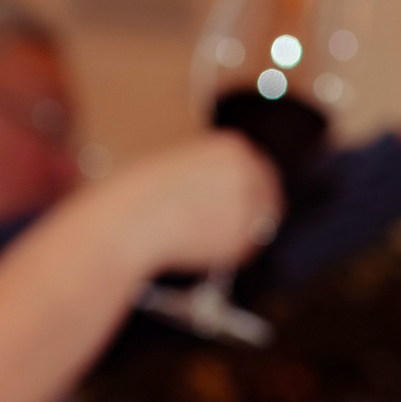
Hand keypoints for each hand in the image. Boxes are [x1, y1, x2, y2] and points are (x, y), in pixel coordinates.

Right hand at [93, 132, 281, 277]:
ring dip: (242, 234)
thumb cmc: (143, 192)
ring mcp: (250, 206)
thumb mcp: (184, 164)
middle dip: (254, 213)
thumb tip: (231, 195)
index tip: (242, 201)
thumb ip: (215, 174)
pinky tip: (201, 248)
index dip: (252, 188)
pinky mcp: (244, 239)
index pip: (260, 169)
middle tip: (229, 227)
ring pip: (261, 227)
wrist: (132, 220)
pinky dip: (231, 254)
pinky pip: (247, 250)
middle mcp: (249, 173)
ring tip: (202, 236)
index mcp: (233, 148)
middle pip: (268, 198)